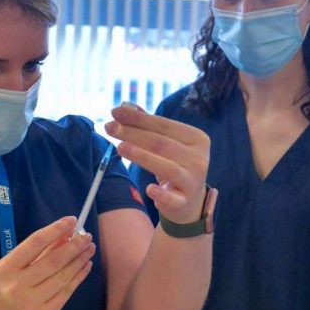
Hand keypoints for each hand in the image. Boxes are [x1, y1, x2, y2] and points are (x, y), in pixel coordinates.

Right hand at [0, 216, 95, 309]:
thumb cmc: (2, 293)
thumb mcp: (10, 270)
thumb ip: (36, 254)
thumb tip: (64, 234)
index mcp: (6, 269)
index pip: (34, 243)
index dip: (55, 230)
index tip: (72, 220)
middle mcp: (18, 286)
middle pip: (53, 261)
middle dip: (74, 246)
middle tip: (87, 236)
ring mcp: (32, 303)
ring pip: (63, 277)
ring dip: (79, 260)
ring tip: (89, 249)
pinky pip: (66, 292)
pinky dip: (78, 277)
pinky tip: (85, 266)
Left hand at [105, 105, 210, 224]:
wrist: (190, 200)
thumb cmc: (175, 165)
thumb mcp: (167, 144)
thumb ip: (149, 126)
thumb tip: (125, 107)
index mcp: (197, 139)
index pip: (164, 125)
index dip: (139, 118)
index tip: (115, 112)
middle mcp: (199, 159)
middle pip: (162, 144)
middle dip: (133, 134)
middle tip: (110, 127)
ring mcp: (193, 182)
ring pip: (167, 167)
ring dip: (142, 156)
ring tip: (119, 147)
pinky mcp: (184, 202)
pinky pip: (172, 198)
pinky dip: (161, 194)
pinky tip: (149, 188)